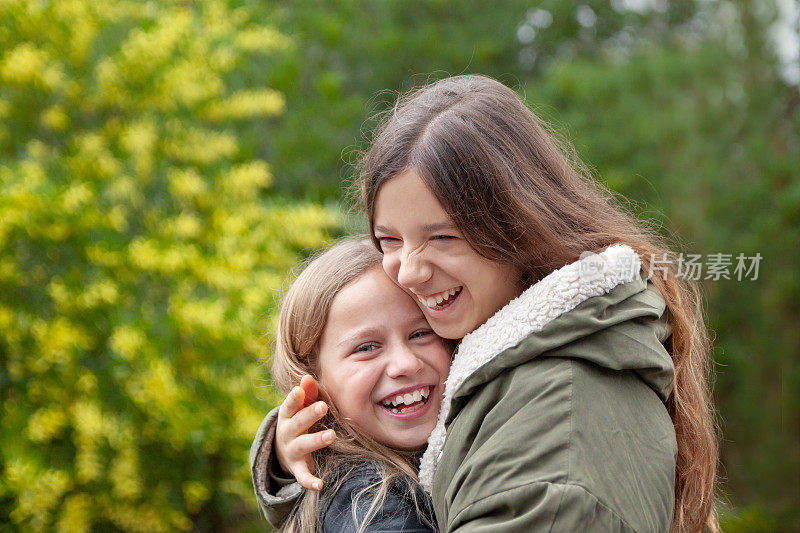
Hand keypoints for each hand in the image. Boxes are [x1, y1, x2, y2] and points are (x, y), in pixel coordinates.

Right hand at [275, 375, 335, 490]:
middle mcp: (286, 433)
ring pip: (303, 445)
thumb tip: (308, 377)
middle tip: (323, 406)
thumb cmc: (297, 422)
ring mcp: (292, 451)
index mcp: (286, 416)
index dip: (294, 398)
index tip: (300, 390)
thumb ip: (306, 393)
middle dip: (309, 415)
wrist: (282, 451)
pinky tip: (320, 485)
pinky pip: (302, 476)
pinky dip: (310, 481)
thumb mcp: (298, 408)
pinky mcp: (298, 468)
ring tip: (332, 435)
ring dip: (316, 440)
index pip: (289, 405)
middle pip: (298, 423)